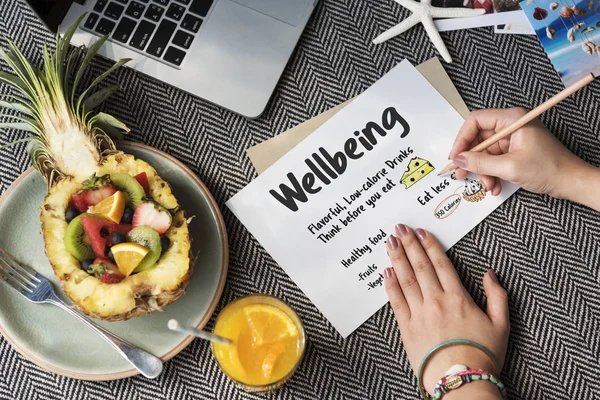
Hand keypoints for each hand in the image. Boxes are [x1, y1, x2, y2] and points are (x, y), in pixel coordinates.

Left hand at [384, 225, 508, 396]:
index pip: (441, 264)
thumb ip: (497, 296)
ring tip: (389, 242)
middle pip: (420, 266)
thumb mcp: (501, 324)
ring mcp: (419, 313)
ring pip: (405, 279)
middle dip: (409, 244)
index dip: (429, 245)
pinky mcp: (406, 327)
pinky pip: (396, 300)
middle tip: (400, 228)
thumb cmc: (483, 355)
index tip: (421, 232)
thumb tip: (489, 273)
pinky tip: (386, 271)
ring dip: (397, 258)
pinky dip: (390, 284)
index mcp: (458, 298)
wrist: (462, 381)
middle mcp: (436, 301)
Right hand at [448, 108, 594, 200]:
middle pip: (478, 138)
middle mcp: (510, 125)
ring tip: (487, 185)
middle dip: (472, 160)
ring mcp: (512, 138)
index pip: (476, 121)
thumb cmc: (550, 169)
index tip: (455, 156)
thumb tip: (459, 160)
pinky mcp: (514, 151)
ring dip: (482, 171)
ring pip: (484, 153)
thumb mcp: (509, 167)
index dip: (462, 139)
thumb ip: (480, 163)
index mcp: (512, 119)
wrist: (571, 182)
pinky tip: (494, 185)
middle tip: (461, 174)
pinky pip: (494, 160)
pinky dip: (491, 174)